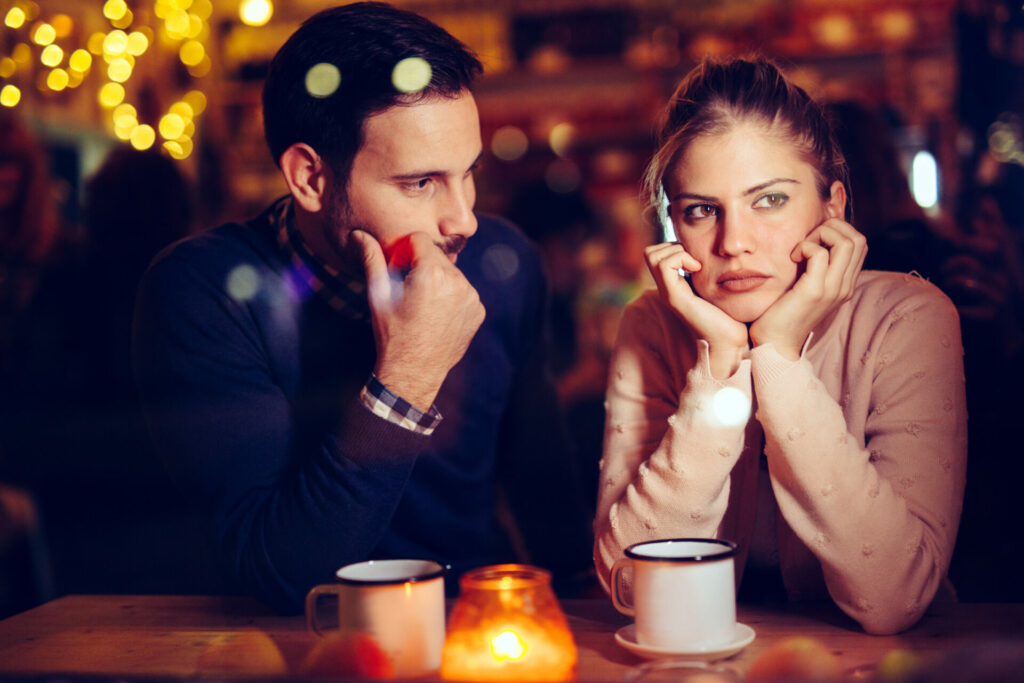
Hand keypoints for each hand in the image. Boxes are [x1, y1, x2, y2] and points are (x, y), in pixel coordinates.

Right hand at [351, 230, 484, 410]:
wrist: (413, 373)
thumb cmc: (391, 334)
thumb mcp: (378, 295)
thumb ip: (372, 259)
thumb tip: (359, 233)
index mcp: (432, 274)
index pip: (420, 239)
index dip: (404, 252)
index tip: (397, 271)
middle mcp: (458, 282)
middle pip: (436, 256)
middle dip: (421, 266)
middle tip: (407, 291)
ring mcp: (471, 297)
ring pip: (451, 273)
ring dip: (437, 281)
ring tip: (422, 306)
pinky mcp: (478, 311)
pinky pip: (463, 292)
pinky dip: (450, 297)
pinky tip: (436, 315)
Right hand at [645, 241, 748, 377]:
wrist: (730, 342)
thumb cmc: (730, 317)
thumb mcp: (717, 288)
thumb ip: (710, 274)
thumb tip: (716, 255)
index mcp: (675, 286)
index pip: (657, 254)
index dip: (675, 247)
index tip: (697, 259)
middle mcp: (667, 289)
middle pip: (651, 252)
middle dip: (672, 246)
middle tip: (694, 260)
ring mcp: (668, 293)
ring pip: (653, 255)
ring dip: (677, 251)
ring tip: (696, 265)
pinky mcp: (674, 297)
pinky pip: (665, 264)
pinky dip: (681, 259)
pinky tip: (698, 270)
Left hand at [749, 218, 866, 358]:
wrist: (775, 343)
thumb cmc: (783, 313)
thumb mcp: (807, 286)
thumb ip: (817, 268)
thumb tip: (813, 241)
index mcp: (845, 284)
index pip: (860, 244)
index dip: (838, 232)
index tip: (813, 241)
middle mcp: (845, 286)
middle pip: (858, 239)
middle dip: (832, 228)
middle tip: (807, 241)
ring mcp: (833, 289)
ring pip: (847, 242)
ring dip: (821, 235)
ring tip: (802, 248)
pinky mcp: (815, 291)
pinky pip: (820, 254)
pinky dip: (806, 247)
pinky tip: (793, 258)